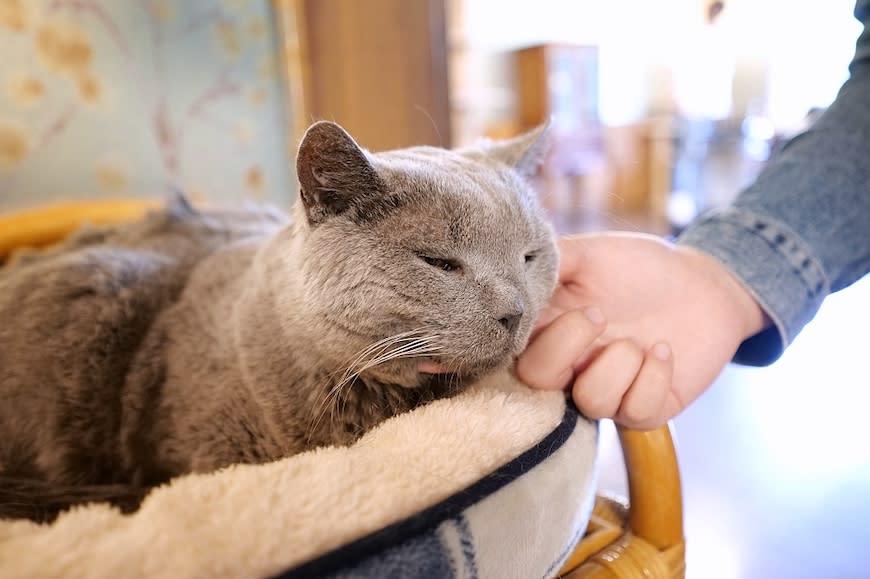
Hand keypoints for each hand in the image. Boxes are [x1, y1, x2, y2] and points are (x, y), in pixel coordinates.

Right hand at [516, 232, 768, 429]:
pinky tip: (664, 350)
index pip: (507, 347)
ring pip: (590, 401)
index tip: (544, 303)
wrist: (704, 283)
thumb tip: (511, 269)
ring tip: (640, 339)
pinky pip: (637, 411)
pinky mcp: (646, 409)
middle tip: (597, 314)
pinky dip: (654, 376)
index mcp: (546, 329)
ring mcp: (607, 390)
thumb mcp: (588, 253)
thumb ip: (547, 262)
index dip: (517, 334)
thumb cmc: (640, 267)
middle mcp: (569, 366)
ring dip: (619, 363)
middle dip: (565, 346)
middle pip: (534, 381)